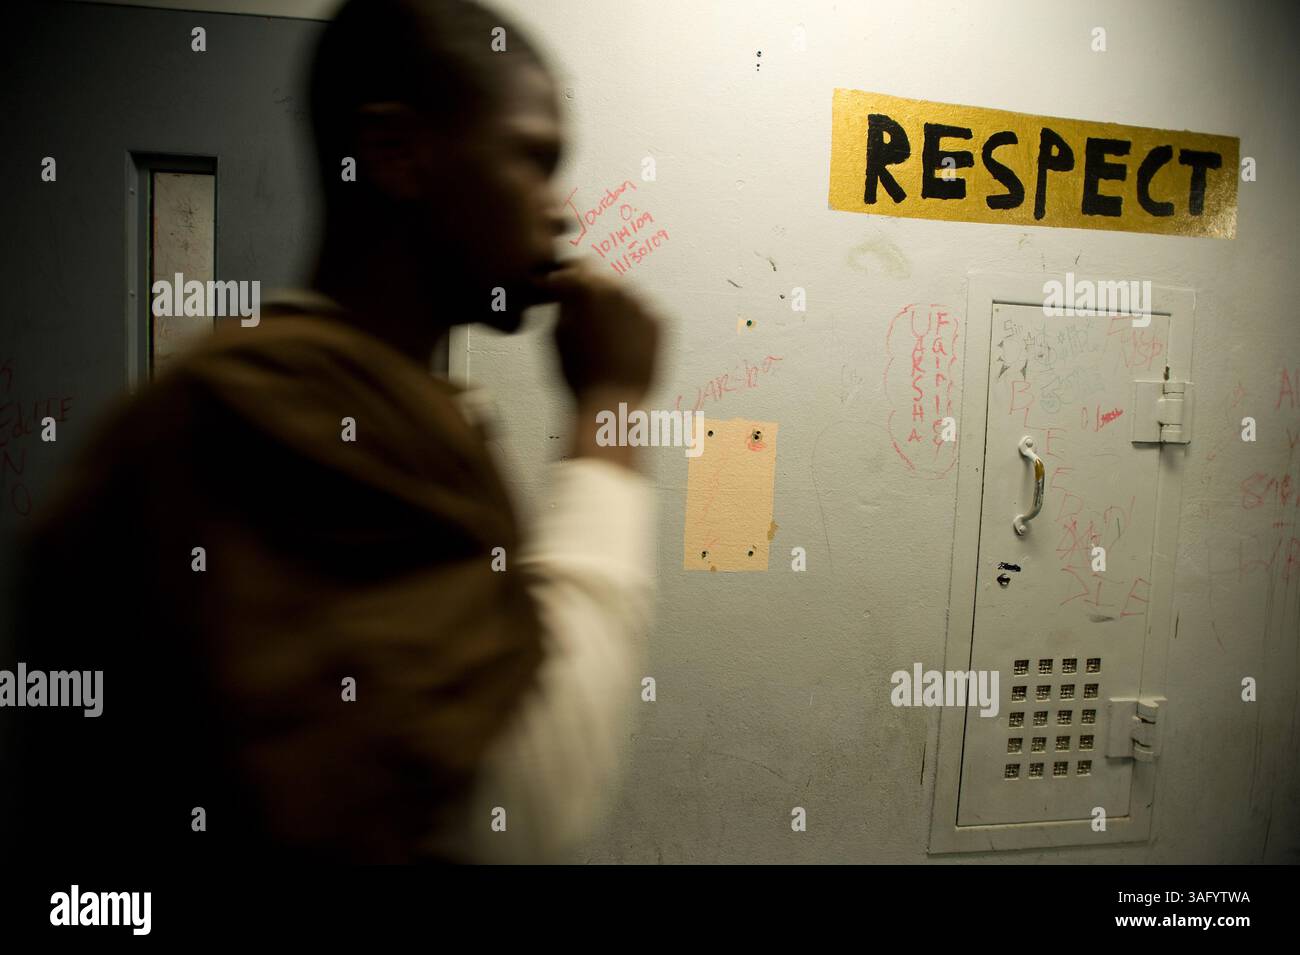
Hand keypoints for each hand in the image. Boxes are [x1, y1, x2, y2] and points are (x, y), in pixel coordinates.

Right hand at [541, 258, 660, 406]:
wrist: (612, 404)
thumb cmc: (578, 374)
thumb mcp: (556, 332)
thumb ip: (562, 298)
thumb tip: (563, 283)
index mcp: (589, 286)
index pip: (579, 264)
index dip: (569, 277)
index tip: (565, 289)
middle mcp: (620, 288)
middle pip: (604, 279)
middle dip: (594, 293)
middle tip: (586, 320)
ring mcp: (644, 304)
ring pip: (626, 295)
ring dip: (615, 308)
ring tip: (605, 340)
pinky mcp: (661, 321)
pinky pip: (644, 313)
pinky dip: (634, 323)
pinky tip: (623, 345)